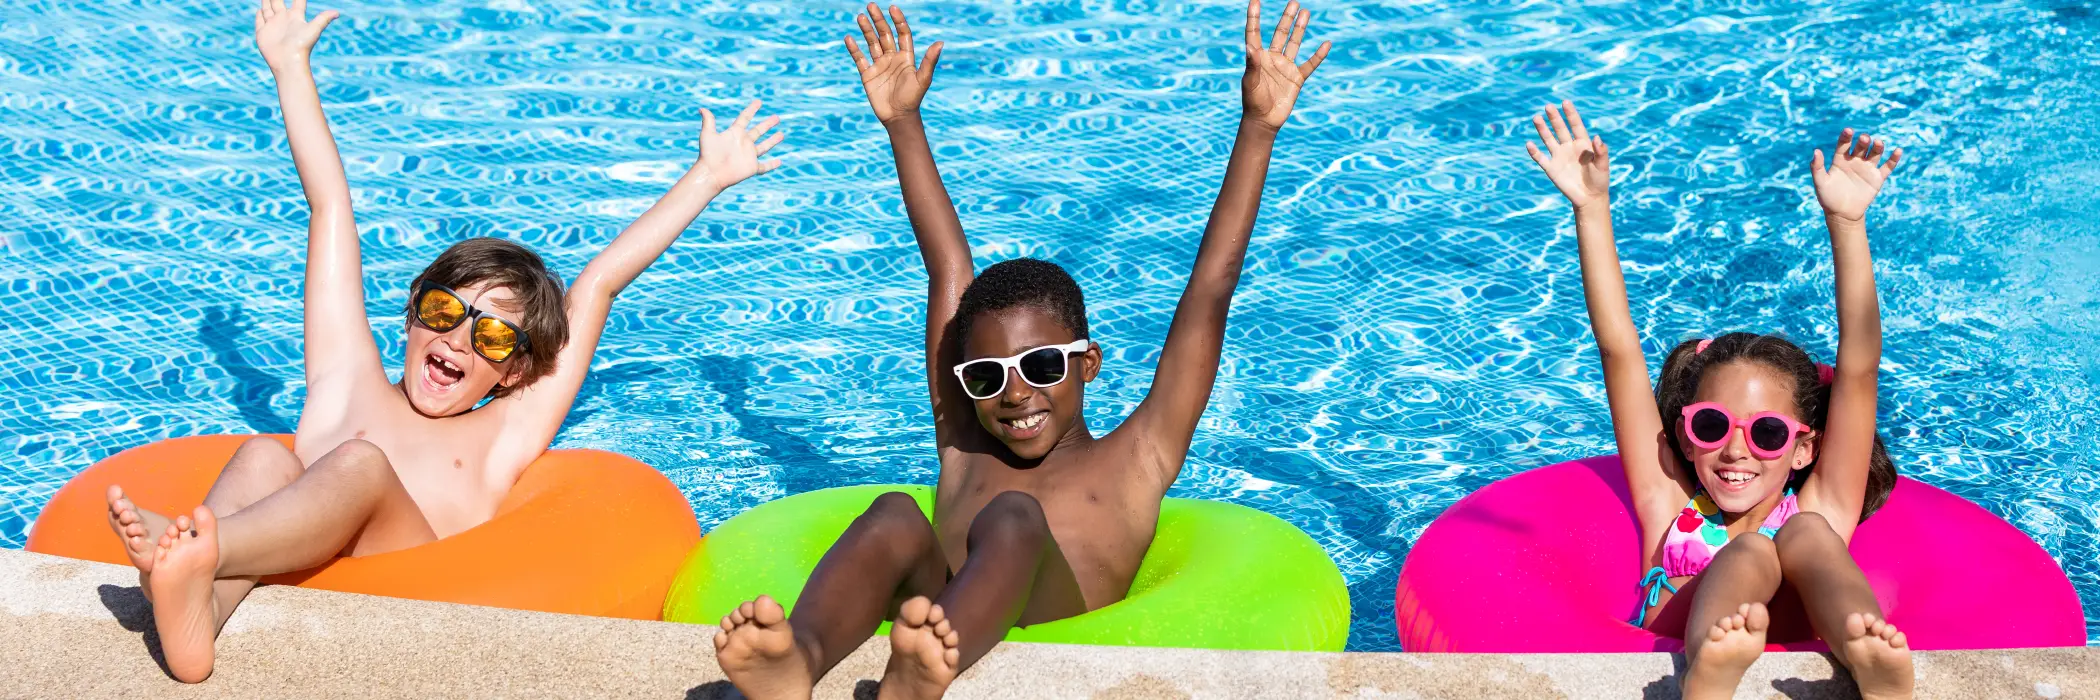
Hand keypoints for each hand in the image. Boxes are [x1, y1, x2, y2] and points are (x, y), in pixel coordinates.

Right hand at [253, 0, 337, 69]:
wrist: (288, 62)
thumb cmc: (302, 46)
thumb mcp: (313, 29)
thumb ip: (323, 19)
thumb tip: (337, 13)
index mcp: (296, 17)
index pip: (297, 1)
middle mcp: (284, 19)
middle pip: (278, 2)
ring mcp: (273, 25)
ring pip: (268, 9)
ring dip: (267, 1)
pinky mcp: (262, 32)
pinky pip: (260, 20)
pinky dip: (259, 15)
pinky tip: (260, 10)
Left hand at [694, 100, 784, 189]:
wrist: (711, 173)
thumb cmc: (708, 154)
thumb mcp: (708, 135)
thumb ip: (709, 121)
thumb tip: (702, 109)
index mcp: (735, 133)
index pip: (745, 118)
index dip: (752, 109)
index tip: (759, 102)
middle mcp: (743, 143)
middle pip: (758, 131)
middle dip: (767, 124)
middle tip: (777, 117)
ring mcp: (749, 155)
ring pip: (764, 146)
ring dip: (773, 140)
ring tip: (782, 134)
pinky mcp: (752, 167)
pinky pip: (764, 166)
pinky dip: (772, 165)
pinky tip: (780, 162)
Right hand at [844, 4, 942, 123]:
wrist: (898, 117)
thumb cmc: (913, 98)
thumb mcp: (923, 79)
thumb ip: (930, 60)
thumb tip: (941, 42)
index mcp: (906, 57)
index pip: (902, 34)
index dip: (898, 21)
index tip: (892, 8)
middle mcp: (892, 58)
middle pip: (885, 34)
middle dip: (878, 20)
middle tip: (871, 5)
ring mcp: (879, 65)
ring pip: (872, 43)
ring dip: (866, 30)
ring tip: (860, 17)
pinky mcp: (868, 74)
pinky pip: (859, 58)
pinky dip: (854, 49)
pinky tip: (849, 38)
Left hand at [1241, 0, 1330, 131]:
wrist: (1264, 120)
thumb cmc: (1252, 102)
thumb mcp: (1250, 83)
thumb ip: (1252, 65)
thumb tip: (1251, 47)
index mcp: (1258, 58)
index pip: (1255, 33)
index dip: (1254, 18)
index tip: (1255, 1)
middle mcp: (1272, 59)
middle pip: (1280, 34)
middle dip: (1286, 18)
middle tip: (1294, 2)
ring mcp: (1285, 67)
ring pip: (1295, 43)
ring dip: (1300, 28)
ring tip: (1305, 12)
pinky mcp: (1297, 78)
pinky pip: (1310, 64)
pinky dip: (1318, 55)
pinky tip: (1326, 43)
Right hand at [1525, 101, 1609, 209]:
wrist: (1590, 198)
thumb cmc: (1599, 180)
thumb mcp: (1603, 165)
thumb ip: (1601, 151)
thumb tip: (1597, 137)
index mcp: (1583, 144)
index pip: (1576, 125)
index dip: (1571, 114)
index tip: (1565, 102)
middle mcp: (1569, 147)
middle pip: (1560, 129)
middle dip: (1554, 118)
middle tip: (1548, 106)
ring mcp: (1559, 157)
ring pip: (1548, 140)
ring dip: (1542, 129)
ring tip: (1536, 118)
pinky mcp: (1551, 168)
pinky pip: (1541, 158)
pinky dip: (1534, 152)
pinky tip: (1529, 144)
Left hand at [1812, 128, 1901, 222]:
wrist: (1842, 214)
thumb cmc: (1828, 198)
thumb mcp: (1820, 182)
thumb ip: (1817, 167)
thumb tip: (1816, 151)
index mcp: (1840, 159)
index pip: (1844, 144)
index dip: (1846, 137)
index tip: (1848, 130)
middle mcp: (1855, 161)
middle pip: (1861, 147)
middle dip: (1863, 141)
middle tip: (1864, 139)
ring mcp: (1867, 168)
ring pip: (1875, 153)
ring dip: (1877, 147)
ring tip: (1878, 143)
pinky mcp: (1877, 178)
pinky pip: (1888, 166)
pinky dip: (1894, 159)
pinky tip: (1898, 150)